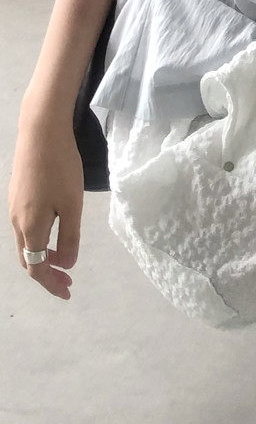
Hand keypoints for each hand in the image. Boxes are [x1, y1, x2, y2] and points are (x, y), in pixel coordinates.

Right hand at [8, 117, 83, 299]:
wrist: (40, 132)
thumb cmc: (61, 168)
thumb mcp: (73, 204)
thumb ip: (70, 237)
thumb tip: (66, 264)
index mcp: (31, 227)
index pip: (37, 267)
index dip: (51, 283)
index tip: (67, 292)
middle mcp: (17, 221)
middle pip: (28, 258)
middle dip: (47, 273)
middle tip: (67, 280)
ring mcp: (14, 207)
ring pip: (26, 242)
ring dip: (43, 255)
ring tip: (64, 258)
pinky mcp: (17, 194)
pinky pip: (26, 227)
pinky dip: (39, 239)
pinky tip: (55, 231)